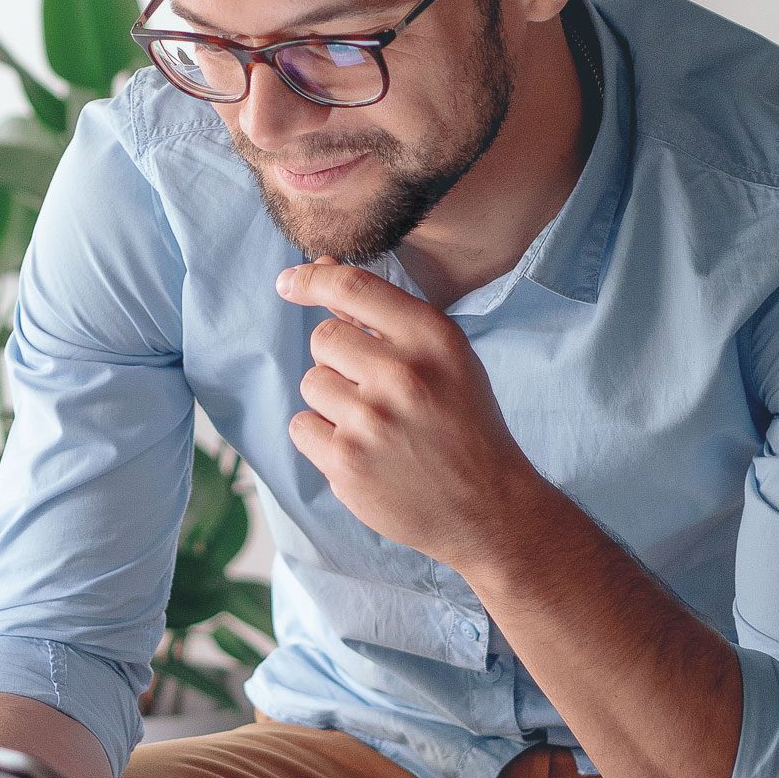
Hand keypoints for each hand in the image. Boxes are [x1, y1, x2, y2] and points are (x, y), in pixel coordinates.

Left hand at [274, 256, 548, 572]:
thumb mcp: (446, 359)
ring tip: (375, 427)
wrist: (489, 508)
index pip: (353, 287)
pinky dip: (322, 439)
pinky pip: (301, 427)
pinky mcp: (346, 463)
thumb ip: (385, 318)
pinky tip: (361, 451)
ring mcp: (371, 420)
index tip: (289, 283)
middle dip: (339, 360)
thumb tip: (321, 269)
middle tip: (375, 391)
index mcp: (432, 338)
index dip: (312, 278)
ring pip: (311, 384)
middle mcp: (402, 374)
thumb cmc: (464, 424)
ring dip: (333, 402)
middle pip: (324, 338)